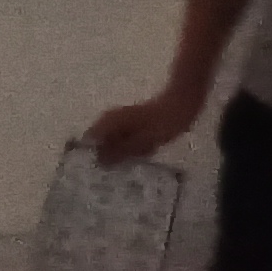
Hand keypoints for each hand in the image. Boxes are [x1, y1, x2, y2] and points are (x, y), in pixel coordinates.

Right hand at [87, 88, 201, 165]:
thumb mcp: (141, 143)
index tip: (106, 167)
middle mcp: (109, 118)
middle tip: (129, 161)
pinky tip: (146, 147)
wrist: (182, 103)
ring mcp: (119, 118)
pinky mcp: (131, 120)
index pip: (89, 140)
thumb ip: (119, 152)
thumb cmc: (162, 124)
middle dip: (112, 154)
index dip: (94, 155)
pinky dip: (132, 144)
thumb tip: (99, 162)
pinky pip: (124, 137)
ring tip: (143, 153)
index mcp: (108, 122)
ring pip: (113, 140)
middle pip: (100, 141)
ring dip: (124, 150)